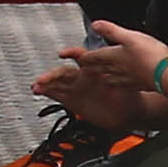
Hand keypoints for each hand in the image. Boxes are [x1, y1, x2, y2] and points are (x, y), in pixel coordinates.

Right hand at [30, 56, 149, 137]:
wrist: (132, 113)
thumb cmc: (130, 93)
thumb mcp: (127, 76)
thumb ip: (120, 67)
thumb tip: (121, 55)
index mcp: (95, 69)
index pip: (80, 56)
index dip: (70, 53)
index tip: (62, 53)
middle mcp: (84, 78)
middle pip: (64, 73)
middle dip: (52, 75)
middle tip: (42, 79)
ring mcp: (79, 90)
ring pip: (58, 84)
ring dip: (46, 84)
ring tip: (36, 86)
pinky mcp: (76, 102)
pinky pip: (59, 96)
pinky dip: (48, 93)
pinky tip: (39, 92)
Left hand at [64, 18, 167, 98]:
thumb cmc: (151, 56)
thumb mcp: (130, 36)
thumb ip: (112, 31)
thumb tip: (95, 24)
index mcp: (113, 57)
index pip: (92, 56)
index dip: (79, 55)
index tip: (67, 55)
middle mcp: (117, 70)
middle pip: (97, 69)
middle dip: (87, 68)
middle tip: (78, 68)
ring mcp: (127, 79)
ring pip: (107, 78)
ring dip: (99, 76)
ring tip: (94, 76)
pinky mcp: (137, 85)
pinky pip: (121, 85)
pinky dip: (115, 83)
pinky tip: (117, 83)